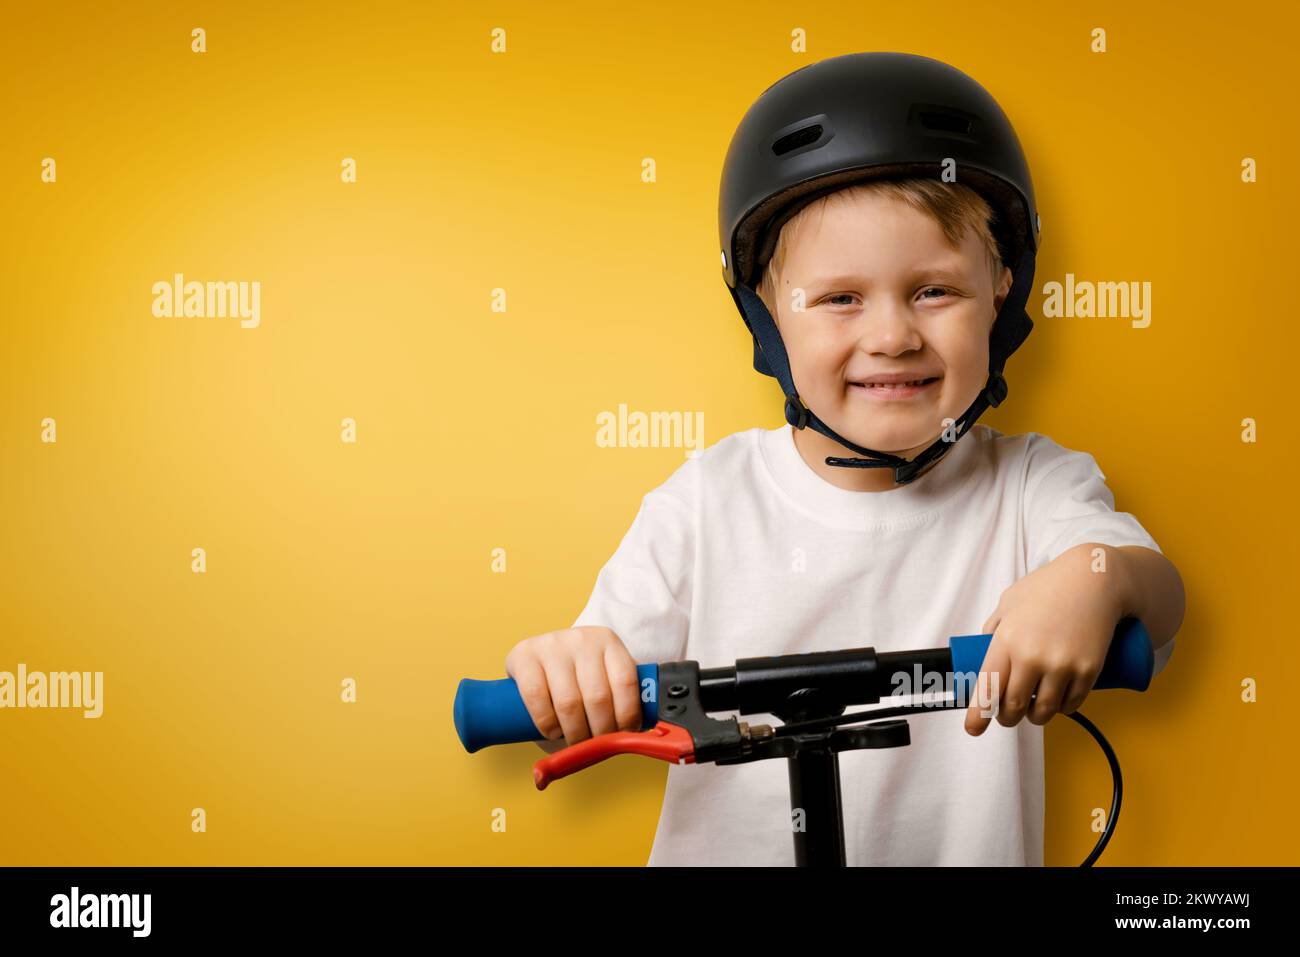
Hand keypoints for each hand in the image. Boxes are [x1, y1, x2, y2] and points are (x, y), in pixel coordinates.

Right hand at [505, 626, 644, 748]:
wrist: (541, 651)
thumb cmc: (578, 672)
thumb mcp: (603, 673)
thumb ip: (619, 697)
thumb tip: (634, 737)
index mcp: (608, 641)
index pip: (626, 682)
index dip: (628, 716)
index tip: (624, 735)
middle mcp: (581, 639)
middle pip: (598, 697)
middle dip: (600, 732)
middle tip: (597, 745)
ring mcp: (552, 645)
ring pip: (569, 703)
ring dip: (575, 733)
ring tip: (576, 742)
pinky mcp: (524, 655)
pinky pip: (537, 698)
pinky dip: (547, 724)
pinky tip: (553, 731)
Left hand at [964, 544, 1123, 735]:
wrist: (1094, 580)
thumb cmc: (1048, 587)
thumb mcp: (1009, 601)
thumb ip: (994, 628)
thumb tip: (984, 650)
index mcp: (1006, 640)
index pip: (987, 688)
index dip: (978, 714)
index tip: (973, 729)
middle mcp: (1032, 656)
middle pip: (1013, 706)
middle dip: (1006, 717)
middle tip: (1007, 715)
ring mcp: (1062, 665)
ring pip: (1043, 711)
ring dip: (1035, 716)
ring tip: (1034, 709)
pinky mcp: (1088, 670)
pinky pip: (1071, 704)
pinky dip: (1063, 709)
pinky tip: (1059, 702)